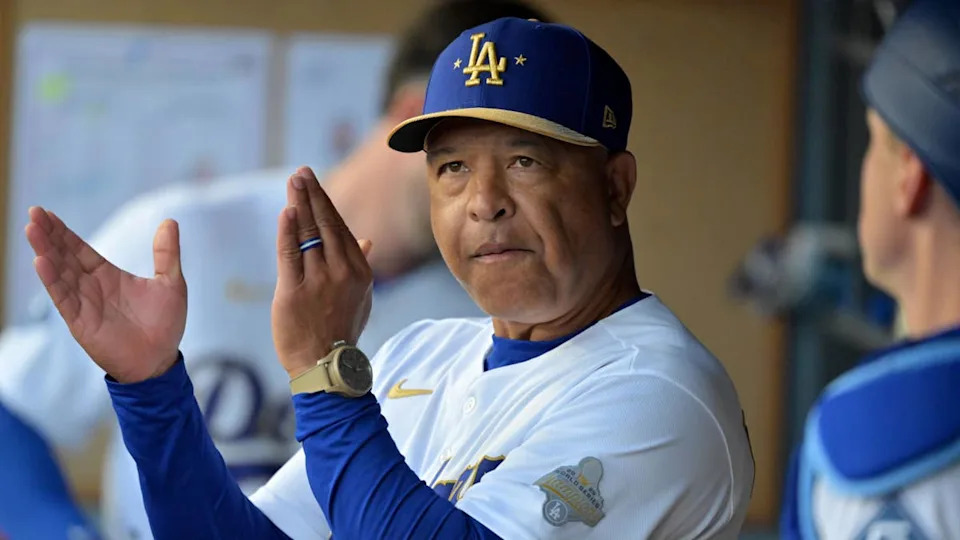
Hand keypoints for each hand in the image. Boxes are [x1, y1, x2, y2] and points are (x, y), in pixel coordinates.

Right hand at [25, 207, 186, 382]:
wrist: (160, 361)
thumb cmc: (165, 324)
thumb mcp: (171, 282)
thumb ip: (166, 253)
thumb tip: (169, 221)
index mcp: (108, 276)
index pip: (80, 249)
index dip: (64, 232)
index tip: (47, 213)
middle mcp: (91, 287)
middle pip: (64, 256)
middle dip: (49, 236)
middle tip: (34, 213)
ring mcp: (83, 304)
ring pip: (60, 273)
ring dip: (46, 252)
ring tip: (33, 230)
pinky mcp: (81, 322)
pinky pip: (63, 298)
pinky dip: (52, 281)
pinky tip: (42, 262)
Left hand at [272, 167, 373, 378]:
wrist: (325, 364)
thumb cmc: (342, 329)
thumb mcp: (361, 296)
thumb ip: (361, 264)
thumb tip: (367, 239)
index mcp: (359, 270)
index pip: (340, 227)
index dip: (324, 202)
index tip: (313, 182)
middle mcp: (341, 271)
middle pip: (325, 224)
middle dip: (312, 195)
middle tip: (301, 172)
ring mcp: (318, 281)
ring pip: (307, 235)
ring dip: (298, 205)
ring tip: (292, 183)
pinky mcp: (294, 292)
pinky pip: (290, 255)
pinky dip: (287, 232)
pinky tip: (287, 212)